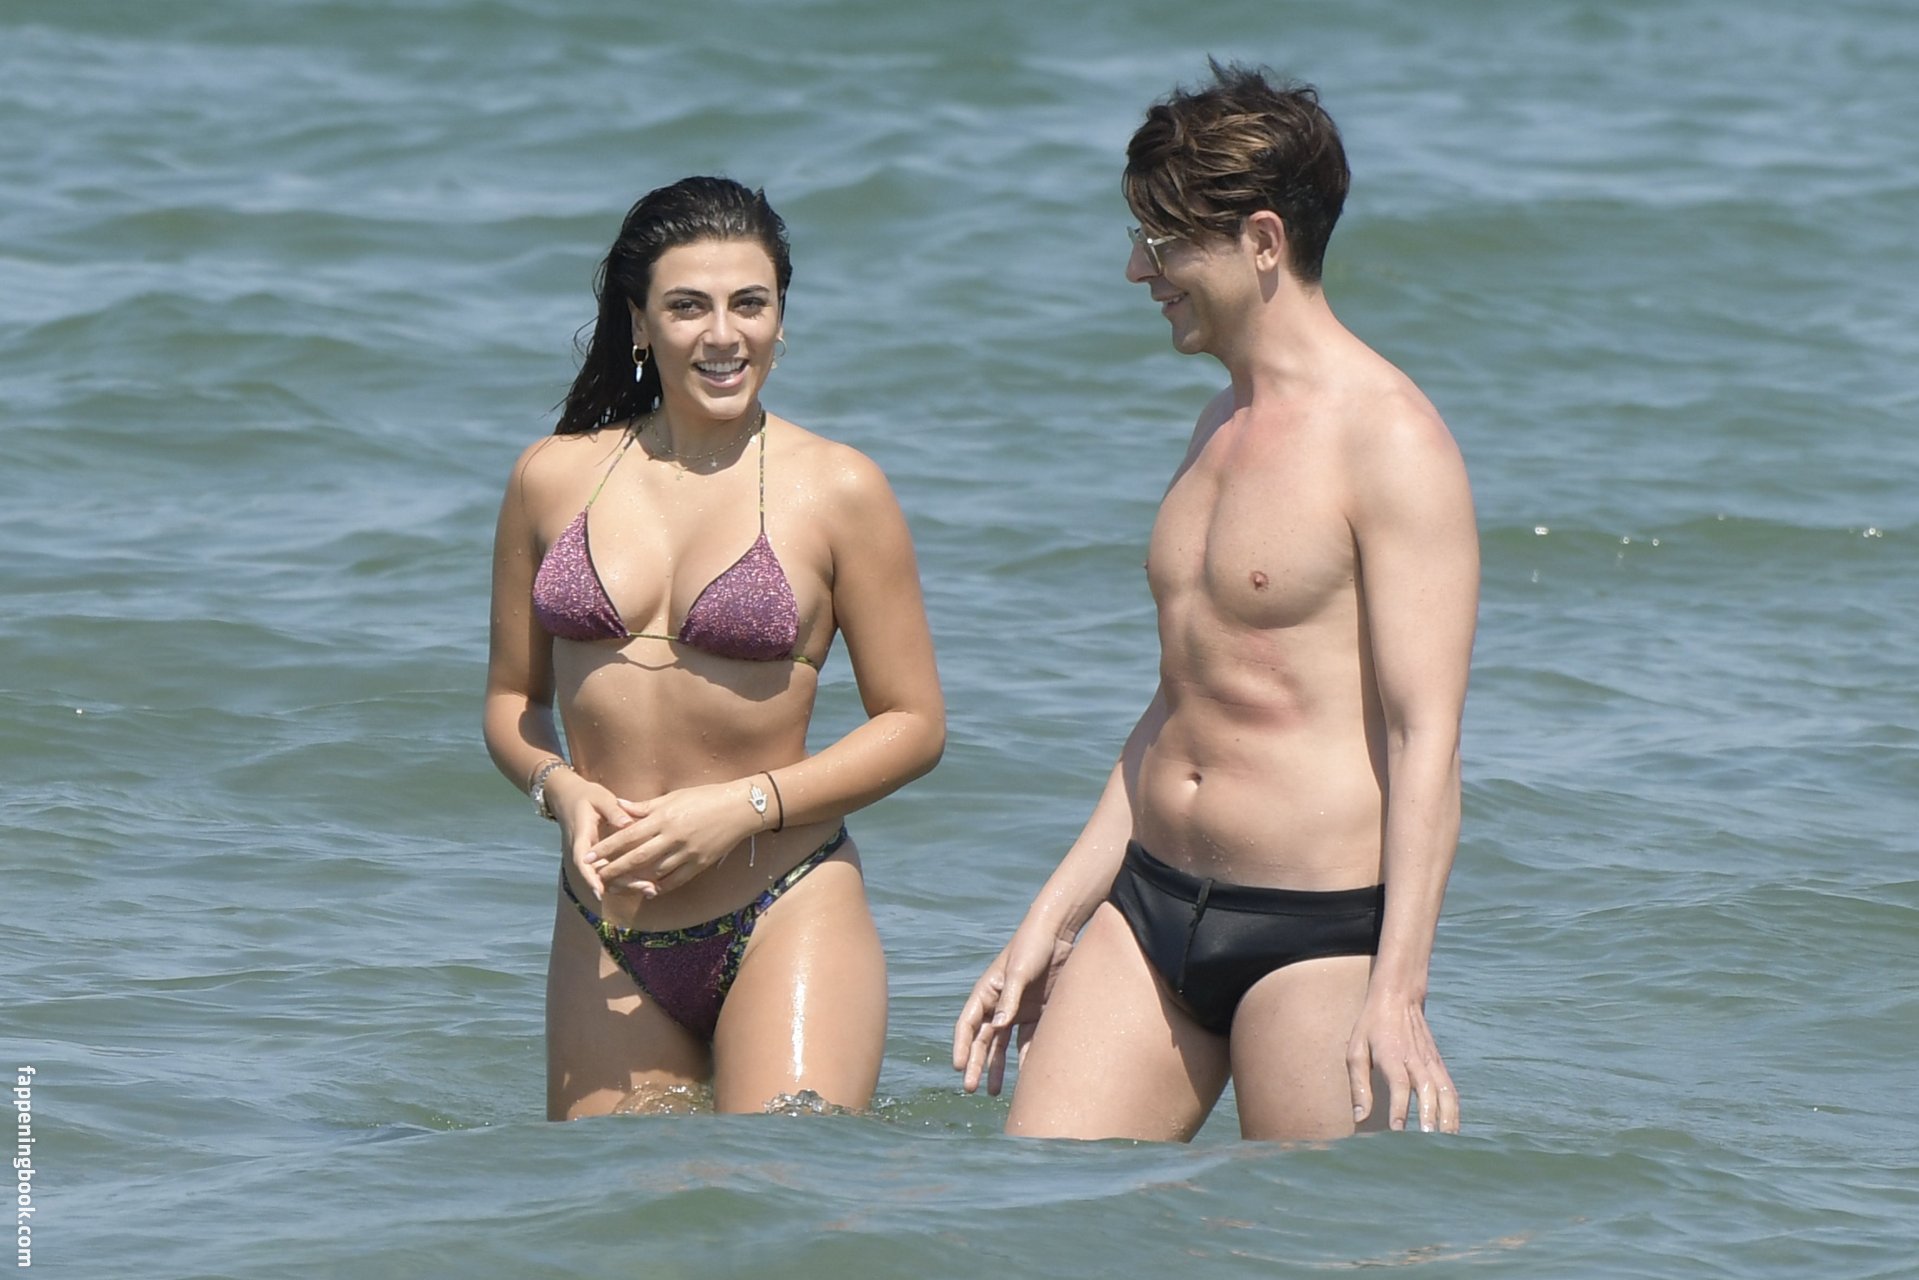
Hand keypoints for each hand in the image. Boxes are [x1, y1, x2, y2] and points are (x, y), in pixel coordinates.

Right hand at [545, 770, 639, 898]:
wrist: (570, 798)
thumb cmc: (586, 797)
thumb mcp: (599, 799)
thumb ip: (613, 811)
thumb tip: (628, 824)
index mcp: (582, 836)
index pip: (582, 861)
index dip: (590, 878)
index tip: (601, 892)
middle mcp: (585, 852)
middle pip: (600, 875)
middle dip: (622, 885)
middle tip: (648, 888)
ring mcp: (592, 857)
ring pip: (607, 878)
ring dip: (628, 886)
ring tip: (652, 889)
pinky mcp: (599, 858)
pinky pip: (611, 873)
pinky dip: (627, 880)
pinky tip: (648, 883)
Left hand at [587, 779, 762, 896]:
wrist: (740, 807)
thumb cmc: (706, 797)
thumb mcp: (674, 796)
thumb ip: (645, 806)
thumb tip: (620, 808)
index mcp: (664, 817)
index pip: (629, 835)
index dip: (607, 847)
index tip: (589, 856)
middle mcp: (673, 836)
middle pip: (637, 857)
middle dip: (614, 868)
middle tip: (596, 877)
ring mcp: (687, 852)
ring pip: (654, 872)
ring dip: (633, 881)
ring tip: (616, 887)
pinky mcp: (700, 863)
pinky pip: (676, 879)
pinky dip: (661, 887)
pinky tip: (648, 891)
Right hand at [952, 924, 1074, 1095]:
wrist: (1059, 933)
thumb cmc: (1032, 946)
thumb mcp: (1019, 971)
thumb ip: (1009, 999)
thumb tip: (998, 1027)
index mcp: (986, 992)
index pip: (968, 1024)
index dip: (962, 1046)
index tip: (959, 1067)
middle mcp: (999, 1004)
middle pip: (983, 1039)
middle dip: (976, 1064)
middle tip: (970, 1088)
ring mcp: (1017, 1010)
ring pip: (1002, 1045)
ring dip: (997, 1067)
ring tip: (993, 1092)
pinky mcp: (1037, 1013)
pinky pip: (1028, 1040)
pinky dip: (1025, 1058)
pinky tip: (1026, 1077)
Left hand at [1346, 988, 1458, 1133]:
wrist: (1398, 998)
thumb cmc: (1371, 1027)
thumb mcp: (1355, 1050)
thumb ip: (1358, 1084)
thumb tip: (1359, 1117)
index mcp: (1392, 1055)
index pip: (1399, 1085)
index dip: (1400, 1108)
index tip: (1398, 1132)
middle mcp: (1415, 1059)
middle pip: (1428, 1091)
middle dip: (1430, 1118)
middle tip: (1428, 1144)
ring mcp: (1431, 1062)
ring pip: (1446, 1093)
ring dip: (1448, 1119)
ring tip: (1447, 1144)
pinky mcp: (1439, 1065)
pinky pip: (1451, 1091)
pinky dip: (1455, 1112)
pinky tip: (1452, 1131)